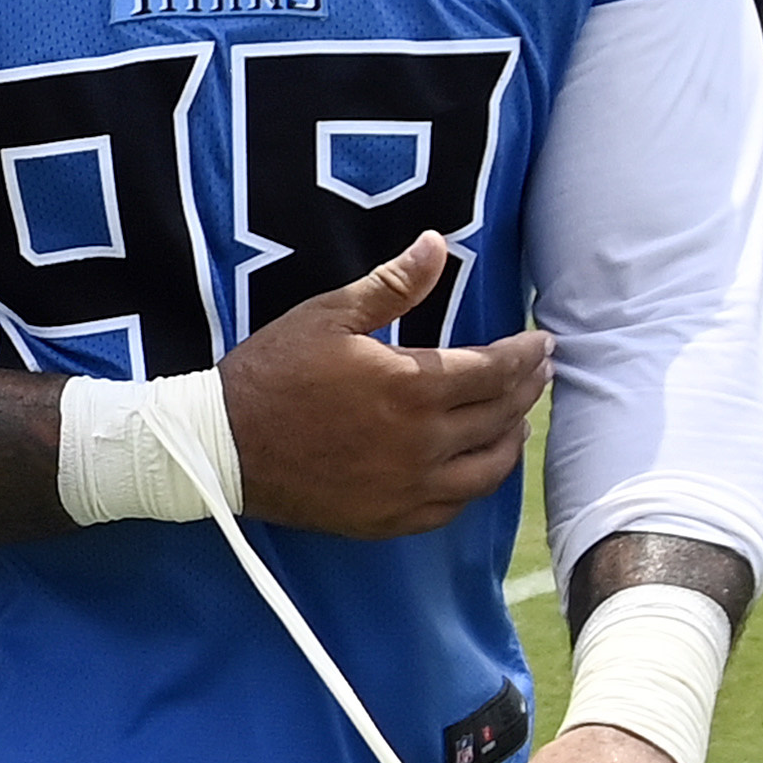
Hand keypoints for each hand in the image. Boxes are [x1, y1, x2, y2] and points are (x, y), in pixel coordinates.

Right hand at [216, 233, 549, 540]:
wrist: (221, 447)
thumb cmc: (272, 373)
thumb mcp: (328, 316)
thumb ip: (392, 285)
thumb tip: (437, 245)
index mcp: (413, 386)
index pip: (497, 369)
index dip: (526, 354)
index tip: (540, 342)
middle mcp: (423, 442)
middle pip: (501, 414)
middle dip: (527, 389)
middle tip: (539, 372)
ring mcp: (408, 486)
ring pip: (489, 467)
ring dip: (511, 438)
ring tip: (516, 418)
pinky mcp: (389, 518)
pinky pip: (454, 505)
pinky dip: (476, 482)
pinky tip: (476, 465)